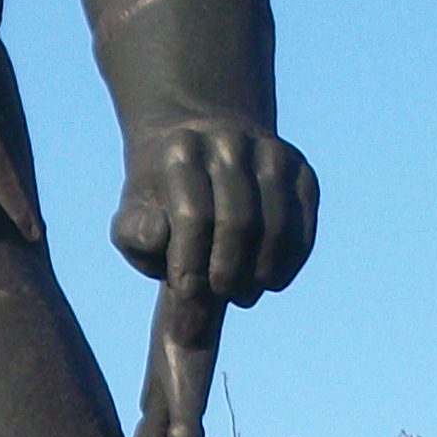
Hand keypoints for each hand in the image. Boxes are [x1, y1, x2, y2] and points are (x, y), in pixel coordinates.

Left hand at [111, 119, 318, 304]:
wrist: (202, 154)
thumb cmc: (164, 201)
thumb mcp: (134, 217)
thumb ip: (134, 235)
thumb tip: (159, 234)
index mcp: (182, 151)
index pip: (194, 216)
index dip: (191, 264)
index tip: (186, 292)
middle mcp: (230, 142)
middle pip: (239, 222)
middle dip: (228, 273)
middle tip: (219, 295)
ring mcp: (272, 153)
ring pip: (276, 228)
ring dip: (259, 275)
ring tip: (241, 294)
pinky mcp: (301, 173)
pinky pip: (302, 229)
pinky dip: (287, 266)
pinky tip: (266, 281)